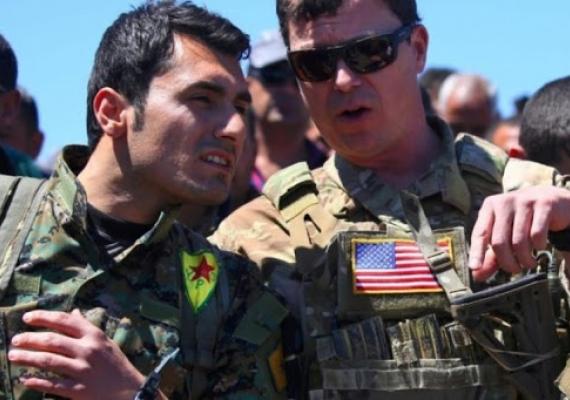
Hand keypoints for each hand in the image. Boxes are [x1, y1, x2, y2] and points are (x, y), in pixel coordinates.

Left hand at [8, 309, 145, 399]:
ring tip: (13, 355)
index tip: (27, 317)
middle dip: (30, 339)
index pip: (64, 321)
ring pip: (48, 361)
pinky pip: (52, 384)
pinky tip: (25, 378)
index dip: (43, 317)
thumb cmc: (115, 364)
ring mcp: (83, 370)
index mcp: (94, 335)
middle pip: (52, 341)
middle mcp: (88, 350)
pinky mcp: (79, 389)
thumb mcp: (104, 341)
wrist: (130, 390)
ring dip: (27, 357)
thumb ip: (86, 327)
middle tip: (15, 339)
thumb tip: (72, 312)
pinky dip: (36, 381)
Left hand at [469, 186, 569, 280]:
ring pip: (519, 241)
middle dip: (507, 262)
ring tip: (529, 262)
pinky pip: (537, 234)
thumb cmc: (521, 220)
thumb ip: (491, 256)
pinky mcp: (543, 204)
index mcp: (489, 207)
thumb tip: (477, 276)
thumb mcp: (504, 234)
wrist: (550, 199)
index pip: (479, 233)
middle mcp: (504, 202)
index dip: (476, 252)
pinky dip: (538, 246)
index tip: (474, 268)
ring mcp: (524, 201)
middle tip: (515, 270)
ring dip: (525, 258)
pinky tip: (540, 247)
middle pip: (500, 242)